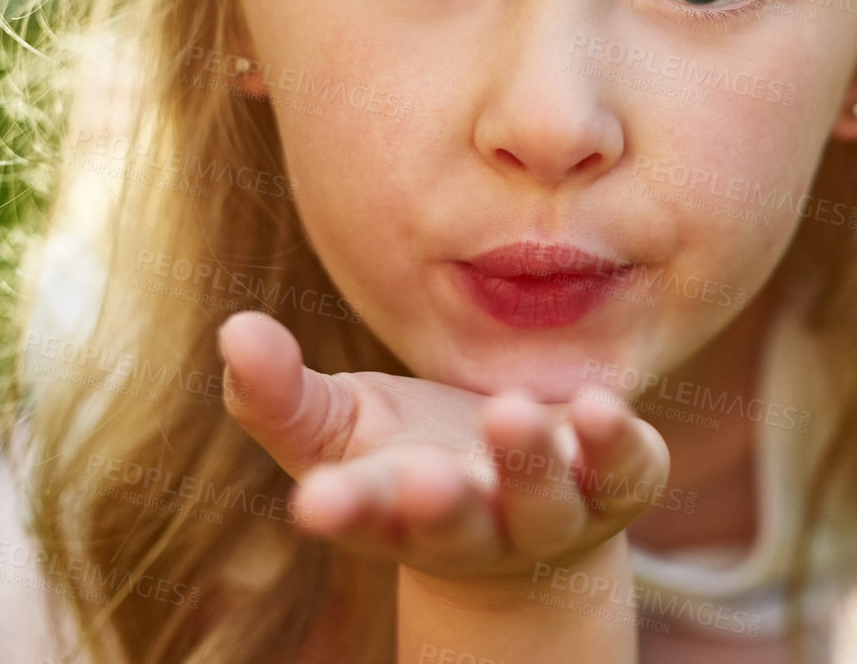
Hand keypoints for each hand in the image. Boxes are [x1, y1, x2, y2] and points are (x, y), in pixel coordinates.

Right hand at [215, 310, 670, 584]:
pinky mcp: (619, 480)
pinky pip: (623, 469)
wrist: (527, 490)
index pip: (363, 514)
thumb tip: (232, 329)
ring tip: (510, 411)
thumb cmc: (413, 451)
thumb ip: (278, 393)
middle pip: (456, 525)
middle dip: (440, 506)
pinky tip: (599, 405)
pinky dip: (614, 444)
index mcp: (397, 511)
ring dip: (527, 463)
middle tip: (424, 477)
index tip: (316, 504)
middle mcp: (477, 522)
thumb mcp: (341, 426)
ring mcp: (552, 509)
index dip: (342, 509)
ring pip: (543, 500)